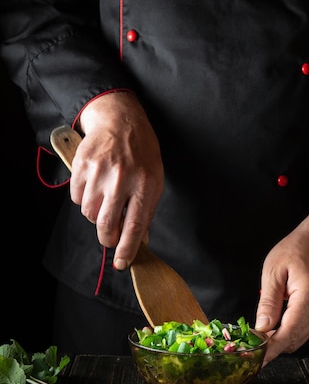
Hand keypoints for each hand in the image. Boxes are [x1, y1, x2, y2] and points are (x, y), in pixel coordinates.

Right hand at [70, 91, 163, 268]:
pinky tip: (94, 186)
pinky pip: (77, 198)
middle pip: (107, 225)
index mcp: (145, 185)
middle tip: (110, 238)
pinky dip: (84, 199)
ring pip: (89, 214)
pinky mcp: (82, 166)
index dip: (126, 249)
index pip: (135, 226)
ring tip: (105, 200)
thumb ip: (146, 210)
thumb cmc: (141, 153)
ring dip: (96, 215)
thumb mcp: (155, 179)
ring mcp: (100, 172)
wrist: (120, 120)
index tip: (122, 263)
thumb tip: (137, 240)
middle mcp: (122, 179)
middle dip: (107, 239)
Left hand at [255, 208, 308, 364]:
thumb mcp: (272, 273)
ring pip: (298, 339)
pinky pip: (302, 331)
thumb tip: (262, 329)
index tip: (256, 359)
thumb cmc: (294, 251)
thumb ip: (268, 303)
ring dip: (279, 342)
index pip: (288, 333)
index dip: (271, 349)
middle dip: (272, 348)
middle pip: (294, 340)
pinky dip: (287, 335)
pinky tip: (273, 331)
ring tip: (258, 341)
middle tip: (250, 349)